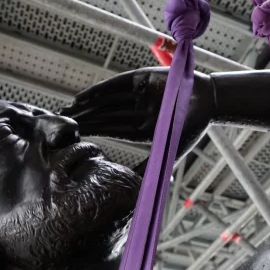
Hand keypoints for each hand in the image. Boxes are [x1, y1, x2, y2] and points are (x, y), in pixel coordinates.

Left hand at [59, 67, 214, 159]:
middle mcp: (136, 111)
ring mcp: (137, 94)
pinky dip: (98, 91)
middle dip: (84, 119)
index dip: (93, 133)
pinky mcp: (140, 78)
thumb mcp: (169, 150)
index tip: (73, 139)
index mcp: (141, 129)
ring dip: (86, 106)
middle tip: (60, 125)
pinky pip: (114, 85)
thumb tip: (137, 191)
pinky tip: (81, 98)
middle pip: (105, 114)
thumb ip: (152, 167)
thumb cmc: (192, 127)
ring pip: (106, 100)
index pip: (112, 131)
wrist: (209, 100)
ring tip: (66, 112)